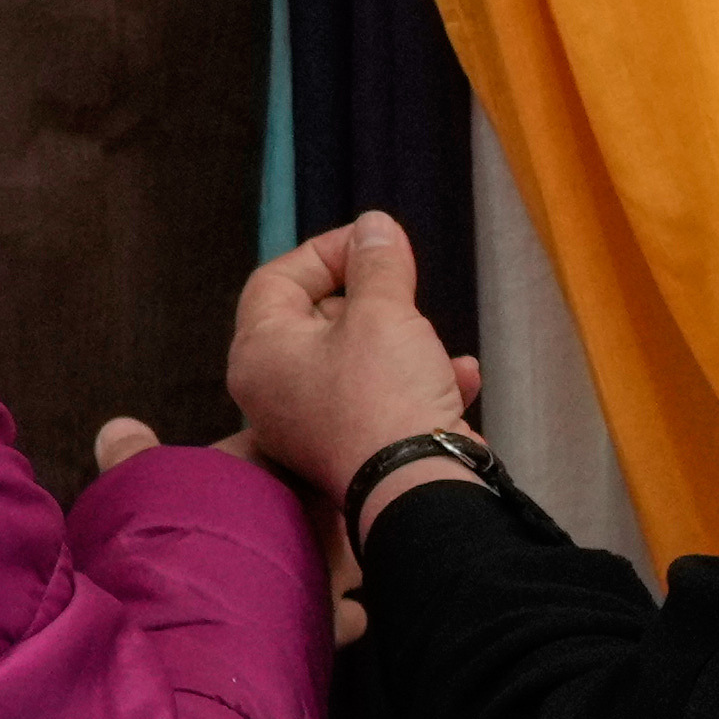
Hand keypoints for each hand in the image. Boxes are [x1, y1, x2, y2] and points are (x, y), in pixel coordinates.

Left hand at [227, 212, 481, 503]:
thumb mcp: (384, 311)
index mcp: (259, 352)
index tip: (375, 244)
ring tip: (430, 343)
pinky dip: (416, 381)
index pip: (276, 278)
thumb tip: (374, 228)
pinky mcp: (348, 449)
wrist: (416, 490)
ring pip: (354, 358)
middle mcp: (272, 391)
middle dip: (371, 299)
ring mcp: (308, 425)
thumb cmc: (384, 397)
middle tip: (406, 292)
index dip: (327, 250)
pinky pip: (378, 399)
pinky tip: (459, 375)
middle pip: (315, 317)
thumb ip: (377, 262)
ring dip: (403, 341)